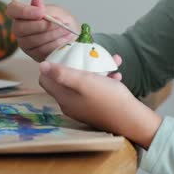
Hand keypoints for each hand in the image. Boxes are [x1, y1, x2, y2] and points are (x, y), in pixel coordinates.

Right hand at [5, 0, 79, 61]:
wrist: (70, 34)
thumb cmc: (59, 20)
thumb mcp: (55, 11)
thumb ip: (45, 8)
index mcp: (20, 14)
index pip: (12, 9)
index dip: (25, 11)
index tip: (41, 12)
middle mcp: (18, 29)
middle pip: (21, 28)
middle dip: (42, 25)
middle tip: (59, 22)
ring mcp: (24, 44)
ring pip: (33, 40)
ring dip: (52, 34)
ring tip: (66, 29)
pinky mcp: (34, 55)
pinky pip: (42, 50)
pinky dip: (56, 44)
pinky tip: (65, 38)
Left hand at [38, 60, 161, 147]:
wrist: (132, 120)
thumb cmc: (107, 98)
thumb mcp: (83, 81)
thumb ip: (62, 74)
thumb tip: (42, 66)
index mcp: (64, 98)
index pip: (46, 80)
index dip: (51, 65)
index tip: (62, 54)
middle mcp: (71, 104)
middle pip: (66, 79)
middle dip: (77, 63)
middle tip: (87, 54)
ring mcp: (84, 106)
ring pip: (85, 82)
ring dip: (96, 69)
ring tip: (109, 61)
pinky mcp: (97, 107)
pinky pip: (97, 89)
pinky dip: (105, 79)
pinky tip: (117, 74)